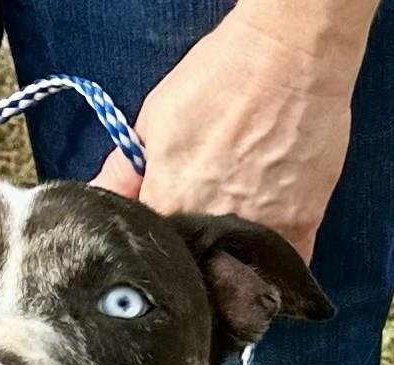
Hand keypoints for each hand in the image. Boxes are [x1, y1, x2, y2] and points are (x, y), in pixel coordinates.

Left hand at [93, 3, 372, 262]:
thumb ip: (124, 170)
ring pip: (236, 280)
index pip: (150, 251)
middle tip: (193, 259)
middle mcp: (211, 228)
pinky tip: (262, 266)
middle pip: (194, 273)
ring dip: (229, 278)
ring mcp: (258, 233)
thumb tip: (94, 200)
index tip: (157, 253)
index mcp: (168, 205)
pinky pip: (280, 273)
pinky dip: (271, 274)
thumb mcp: (155, 117)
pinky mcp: (298, 229)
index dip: (153, 254)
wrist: (291, 55)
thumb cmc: (220, 76)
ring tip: (227, 261)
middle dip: (189, 272)